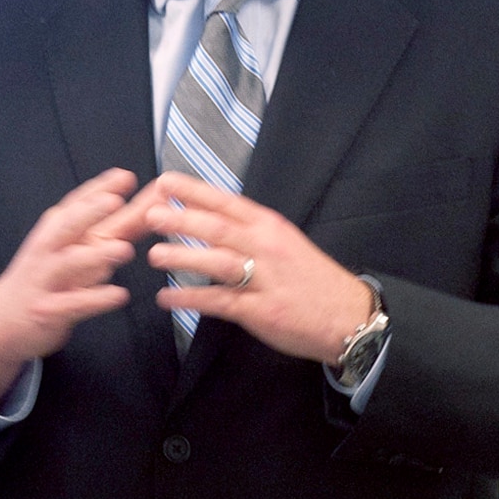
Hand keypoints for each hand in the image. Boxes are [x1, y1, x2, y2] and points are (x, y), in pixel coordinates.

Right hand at [0, 169, 155, 403]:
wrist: (2, 321)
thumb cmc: (44, 280)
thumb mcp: (73, 249)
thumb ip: (111, 229)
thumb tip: (148, 205)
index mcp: (55, 234)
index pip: (75, 205)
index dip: (98, 189)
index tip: (124, 177)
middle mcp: (49, 252)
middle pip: (67, 226)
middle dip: (89, 212)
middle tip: (114, 200)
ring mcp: (47, 280)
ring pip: (70, 263)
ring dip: (96, 255)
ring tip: (123, 249)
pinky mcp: (49, 311)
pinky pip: (74, 303)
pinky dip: (96, 299)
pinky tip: (118, 295)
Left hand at [145, 171, 372, 364]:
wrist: (349, 316)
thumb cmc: (310, 278)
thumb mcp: (284, 242)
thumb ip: (249, 230)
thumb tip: (208, 218)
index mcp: (269, 226)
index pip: (226, 202)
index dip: (194, 191)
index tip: (165, 182)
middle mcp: (266, 247)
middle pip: (218, 228)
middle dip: (181, 220)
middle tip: (149, 214)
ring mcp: (264, 279)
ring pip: (218, 262)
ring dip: (183, 257)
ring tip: (154, 255)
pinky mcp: (261, 310)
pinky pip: (220, 302)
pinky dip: (191, 299)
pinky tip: (167, 298)